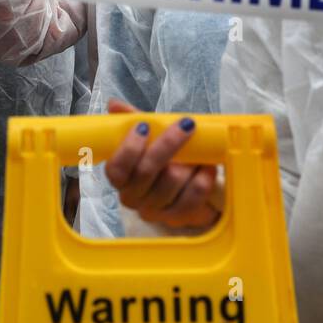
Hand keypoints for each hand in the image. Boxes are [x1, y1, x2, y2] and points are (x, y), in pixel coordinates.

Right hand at [103, 101, 221, 229]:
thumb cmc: (166, 158)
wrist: (191, 186)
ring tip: (200, 148)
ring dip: (189, 161)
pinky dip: (203, 178)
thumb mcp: (150, 136)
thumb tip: (114, 104)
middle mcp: (133, 197)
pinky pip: (192, 196)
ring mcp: (155, 210)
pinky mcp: (178, 217)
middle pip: (146, 172)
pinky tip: (208, 166)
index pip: (116, 168)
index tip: (145, 126)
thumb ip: (132, 120)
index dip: (129, 148)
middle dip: (168, 144)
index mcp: (121, 177)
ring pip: (172, 181)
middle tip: (186, 125)